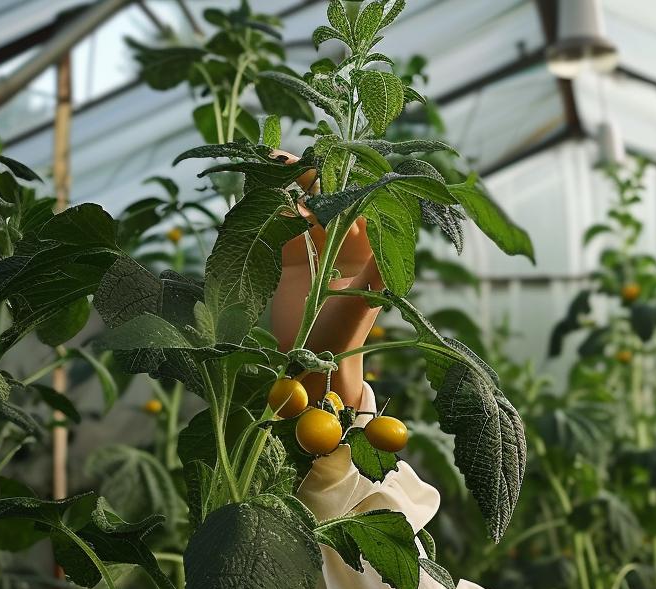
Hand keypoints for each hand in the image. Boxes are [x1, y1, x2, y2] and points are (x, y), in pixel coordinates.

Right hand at [268, 149, 381, 408]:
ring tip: (263, 165)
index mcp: (368, 248)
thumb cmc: (346, 337)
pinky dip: (265, 210)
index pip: (353, 204)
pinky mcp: (289, 262)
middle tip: (279, 155)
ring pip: (298, 210)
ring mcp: (315, 252)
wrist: (311, 367)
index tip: (319, 156)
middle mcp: (343, 245)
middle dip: (304, 177)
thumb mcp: (365, 298)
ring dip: (282, 188)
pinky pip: (277, 228)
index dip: (337, 178)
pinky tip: (251, 191)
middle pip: (323, 201)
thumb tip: (404, 231)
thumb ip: (379, 265)